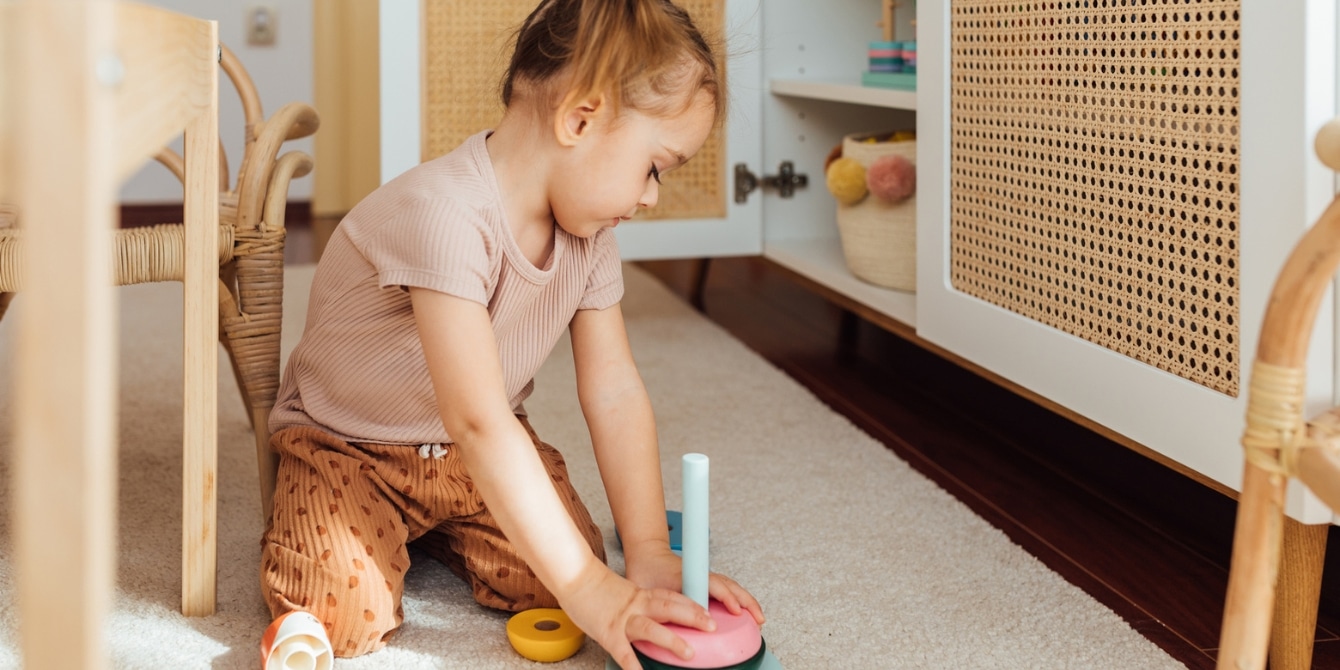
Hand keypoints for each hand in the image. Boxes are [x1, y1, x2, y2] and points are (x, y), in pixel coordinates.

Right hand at [559, 560, 717, 669]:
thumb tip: (647, 612)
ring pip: (651, 628)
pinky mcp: (607, 632)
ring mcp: (622, 619)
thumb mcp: (621, 591)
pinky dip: (633, 665)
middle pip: (669, 608)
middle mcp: (635, 604)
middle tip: (712, 626)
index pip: (671, 597)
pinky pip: (623, 651)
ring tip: (689, 654)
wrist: (573, 575)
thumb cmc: (593, 585)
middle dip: (693, 617)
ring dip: (672, 640)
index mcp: (639, 594)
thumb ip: (636, 602)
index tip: (707, 612)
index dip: (691, 604)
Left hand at [625, 544, 765, 626]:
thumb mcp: (648, 590)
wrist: (647, 555)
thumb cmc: (646, 572)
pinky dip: (739, 598)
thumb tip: (669, 621)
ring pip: (731, 586)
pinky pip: (727, 588)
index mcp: (688, 575)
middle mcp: (700, 575)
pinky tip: (744, 610)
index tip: (736, 610)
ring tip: (758, 617)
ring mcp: (705, 577)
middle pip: (729, 585)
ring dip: (746, 600)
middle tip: (757, 618)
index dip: (726, 598)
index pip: (713, 585)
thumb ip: (660, 603)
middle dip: (746, 601)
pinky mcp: (706, 581)